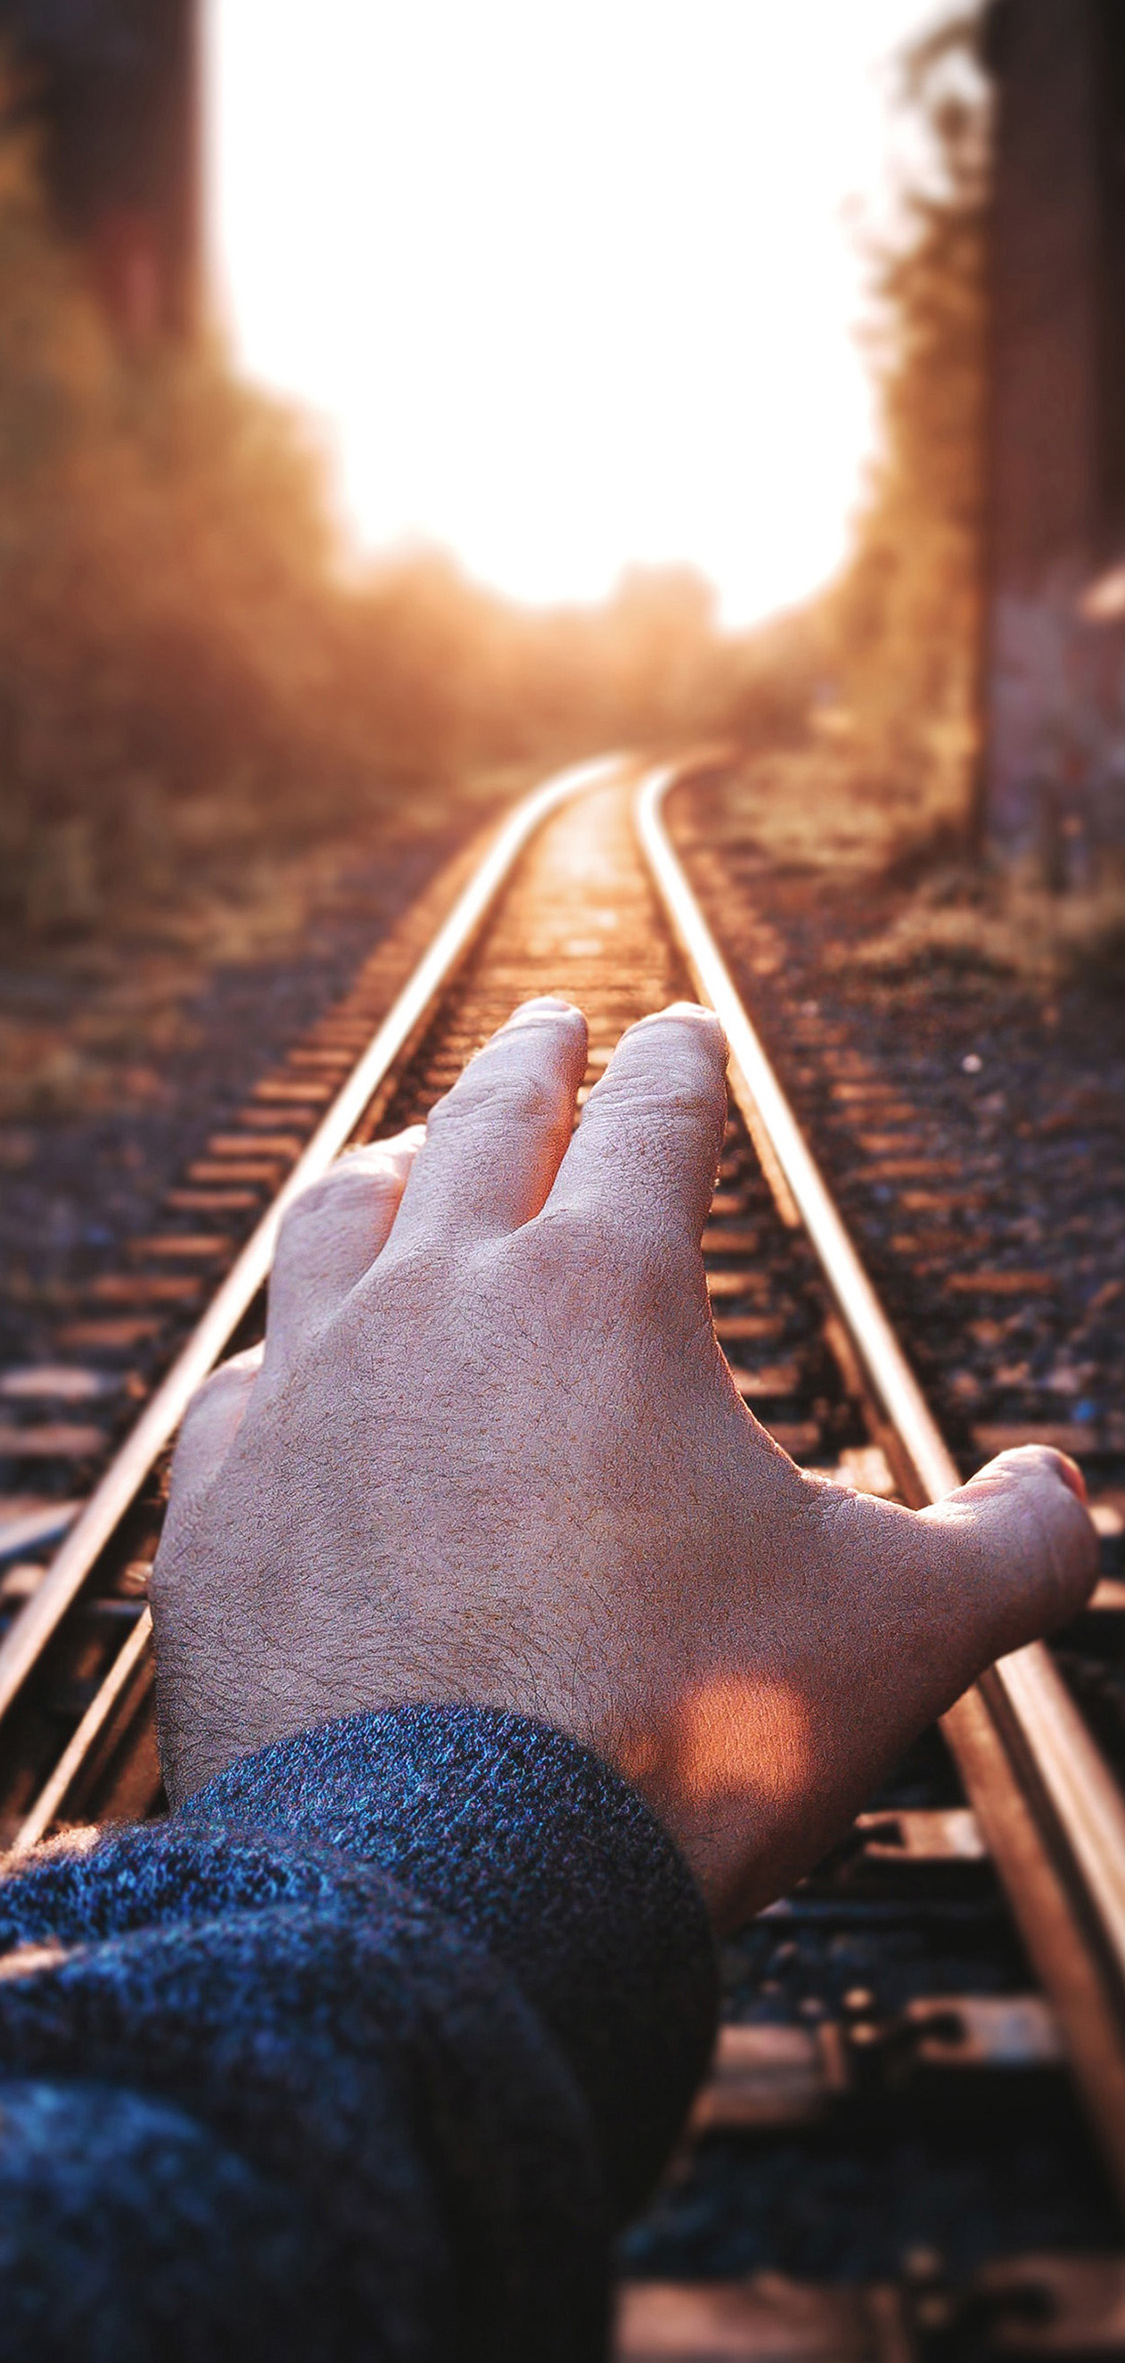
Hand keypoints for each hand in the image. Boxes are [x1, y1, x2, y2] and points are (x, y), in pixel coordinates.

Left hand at [152, 997, 1097, 1923]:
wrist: (453, 1889)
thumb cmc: (686, 1741)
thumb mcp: (901, 1630)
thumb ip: (1013, 1545)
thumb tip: (1059, 1493)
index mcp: (602, 1289)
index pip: (652, 1116)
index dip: (681, 1063)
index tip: (685, 1035)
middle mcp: (437, 1302)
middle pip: (482, 1124)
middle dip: (530, 1064)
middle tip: (553, 1027)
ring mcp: (310, 1393)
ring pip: (335, 1220)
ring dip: (384, 1167)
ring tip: (403, 1153)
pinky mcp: (223, 1502)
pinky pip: (243, 1383)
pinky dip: (281, 1355)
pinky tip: (291, 1370)